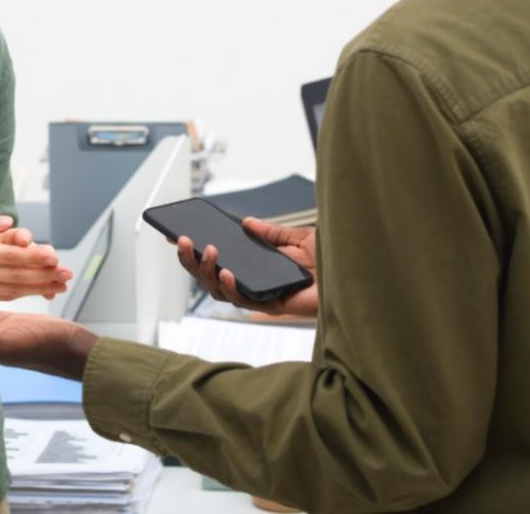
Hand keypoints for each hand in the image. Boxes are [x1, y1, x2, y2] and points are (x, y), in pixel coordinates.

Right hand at [0, 215, 72, 303]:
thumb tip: (9, 221)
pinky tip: (37, 292)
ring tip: (59, 285)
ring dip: (38, 287)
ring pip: (12, 289)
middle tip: (68, 274)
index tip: (54, 257)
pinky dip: (21, 295)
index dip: (33, 257)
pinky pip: (0, 297)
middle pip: (16, 275)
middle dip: (44, 275)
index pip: (9, 256)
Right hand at [176, 217, 319, 316]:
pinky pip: (243, 301)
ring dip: (207, 271)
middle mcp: (253, 282)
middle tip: (184, 241)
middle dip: (191, 260)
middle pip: (210, 277)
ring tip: (208, 250)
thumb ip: (272, 233)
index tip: (176, 234)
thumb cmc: (331, 263)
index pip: (218, 260)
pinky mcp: (271, 307)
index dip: (195, 251)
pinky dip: (231, 287)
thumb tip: (247, 223)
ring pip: (219, 290)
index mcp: (255, 267)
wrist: (353, 277)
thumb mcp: (299, 239)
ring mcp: (259, 295)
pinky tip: (227, 272)